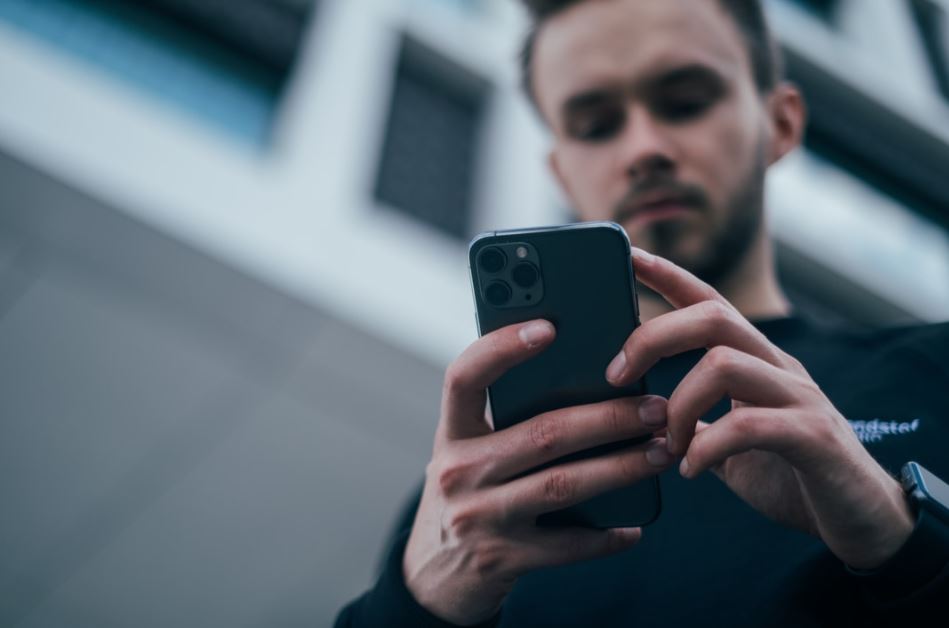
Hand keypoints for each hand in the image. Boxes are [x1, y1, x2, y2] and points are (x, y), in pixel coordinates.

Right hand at [404, 320, 672, 624]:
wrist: (432, 577)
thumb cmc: (468, 494)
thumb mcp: (469, 452)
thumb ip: (505, 421)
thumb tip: (588, 382)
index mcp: (451, 433)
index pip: (464, 376)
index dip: (502, 348)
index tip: (549, 326)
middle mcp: (458, 471)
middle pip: (542, 432)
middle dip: (608, 417)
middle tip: (655, 407)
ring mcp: (479, 518)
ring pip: (563, 484)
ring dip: (621, 467)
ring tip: (660, 452)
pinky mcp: (502, 559)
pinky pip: (567, 545)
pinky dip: (606, 535)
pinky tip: (635, 525)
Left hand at [606, 248, 913, 569]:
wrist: (865, 523)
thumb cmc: (793, 478)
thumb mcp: (732, 445)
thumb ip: (697, 424)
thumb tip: (645, 417)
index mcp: (757, 363)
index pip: (709, 302)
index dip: (669, 275)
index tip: (628, 255)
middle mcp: (780, 368)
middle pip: (712, 317)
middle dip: (653, 337)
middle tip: (615, 375)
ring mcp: (800, 398)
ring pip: (724, 363)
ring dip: (678, 405)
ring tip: (666, 444)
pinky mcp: (815, 437)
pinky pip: (748, 425)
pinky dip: (707, 448)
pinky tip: (691, 470)